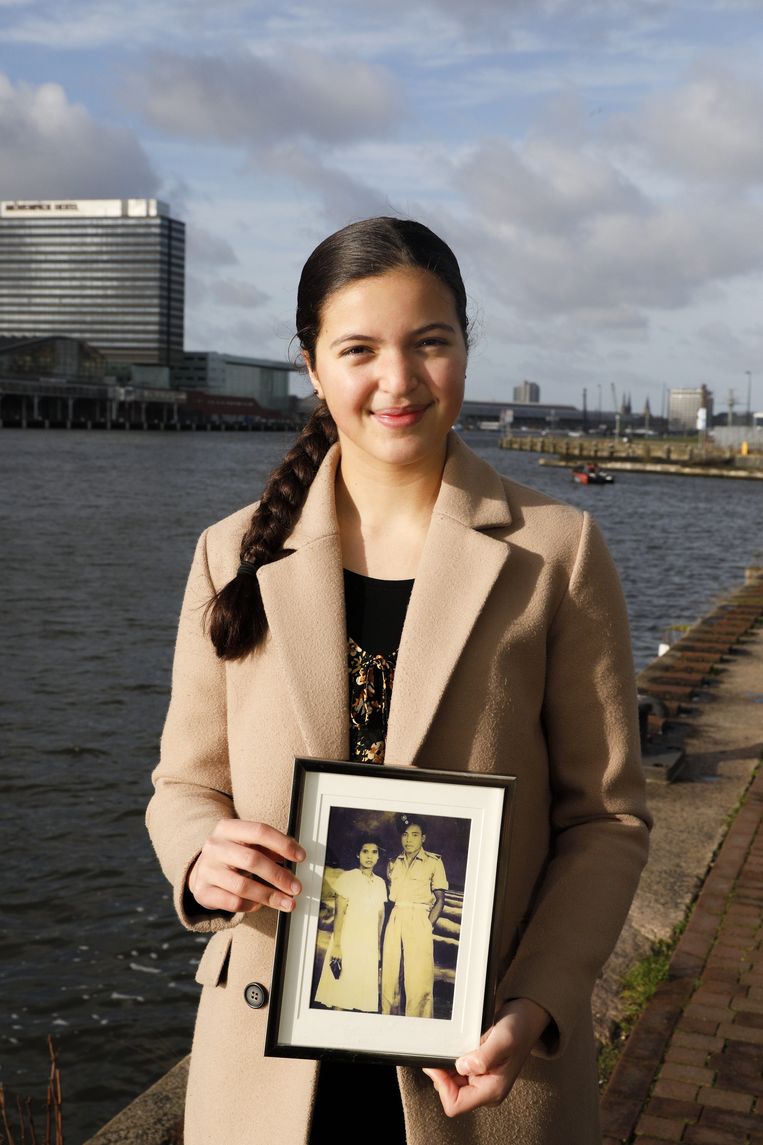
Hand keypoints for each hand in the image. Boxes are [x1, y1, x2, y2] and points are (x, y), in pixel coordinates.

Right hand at [188, 819, 304, 914]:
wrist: (202, 871)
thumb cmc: (233, 855)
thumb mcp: (248, 844)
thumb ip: (270, 847)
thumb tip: (296, 855)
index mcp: (227, 828)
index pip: (259, 831)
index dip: (283, 844)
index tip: (301, 857)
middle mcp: (214, 846)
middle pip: (252, 860)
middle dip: (279, 875)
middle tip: (296, 887)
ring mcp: (206, 869)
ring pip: (243, 885)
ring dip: (269, 896)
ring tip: (287, 902)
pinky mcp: (202, 891)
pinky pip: (233, 902)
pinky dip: (250, 905)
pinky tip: (259, 905)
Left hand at [422, 998, 549, 1117]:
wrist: (526, 1019)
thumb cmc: (519, 1029)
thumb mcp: (503, 1040)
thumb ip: (483, 1057)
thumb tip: (461, 1067)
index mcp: (492, 1091)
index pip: (455, 1104)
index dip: (442, 1085)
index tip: (437, 1063)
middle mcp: (486, 1090)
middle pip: (450, 1093)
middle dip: (443, 1073)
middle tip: (447, 1049)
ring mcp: (481, 1081)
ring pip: (450, 1082)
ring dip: (447, 1064)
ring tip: (459, 1045)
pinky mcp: (477, 1071)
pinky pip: (455, 1071)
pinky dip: (451, 1058)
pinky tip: (460, 1045)